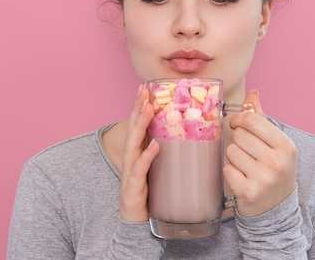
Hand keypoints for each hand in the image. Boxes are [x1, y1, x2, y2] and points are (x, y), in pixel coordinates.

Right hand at [119, 84, 159, 221]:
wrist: (138, 225)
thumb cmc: (149, 196)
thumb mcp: (158, 171)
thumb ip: (165, 155)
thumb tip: (184, 138)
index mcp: (137, 155)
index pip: (137, 127)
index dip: (140, 107)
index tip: (144, 88)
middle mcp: (131, 161)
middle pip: (133, 130)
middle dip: (138, 109)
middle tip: (144, 91)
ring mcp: (130, 174)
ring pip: (133, 145)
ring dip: (140, 125)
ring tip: (149, 108)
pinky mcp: (133, 189)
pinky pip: (140, 170)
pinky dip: (146, 157)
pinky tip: (154, 146)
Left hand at [223, 90, 297, 216]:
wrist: (277, 208)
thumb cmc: (274, 169)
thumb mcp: (275, 144)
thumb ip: (261, 118)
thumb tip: (252, 94)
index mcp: (286, 145)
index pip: (252, 120)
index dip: (239, 119)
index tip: (237, 124)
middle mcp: (277, 162)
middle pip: (239, 135)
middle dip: (238, 141)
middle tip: (247, 152)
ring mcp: (264, 178)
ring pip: (231, 151)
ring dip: (234, 157)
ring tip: (246, 166)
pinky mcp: (248, 192)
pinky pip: (226, 169)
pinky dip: (230, 173)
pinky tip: (241, 178)